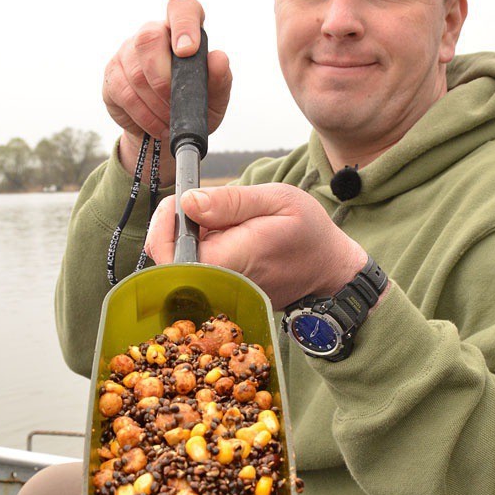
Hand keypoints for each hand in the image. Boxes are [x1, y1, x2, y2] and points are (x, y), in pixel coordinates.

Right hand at [102, 0, 232, 180]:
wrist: (167, 132)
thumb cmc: (194, 106)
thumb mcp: (214, 97)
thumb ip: (219, 78)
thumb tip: (218, 59)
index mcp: (183, 30)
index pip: (181, 6)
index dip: (184, 23)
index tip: (188, 51)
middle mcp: (153, 33)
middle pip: (148, 39)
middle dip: (164, 79)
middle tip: (177, 105)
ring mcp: (127, 51)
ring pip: (136, 72)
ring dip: (157, 105)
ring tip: (170, 121)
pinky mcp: (112, 74)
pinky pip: (124, 93)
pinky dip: (144, 115)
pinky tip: (157, 126)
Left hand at [145, 183, 367, 309]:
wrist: (330, 269)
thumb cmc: (309, 231)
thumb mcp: (277, 199)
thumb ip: (230, 201)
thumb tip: (188, 202)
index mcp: (235, 259)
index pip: (174, 256)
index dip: (164, 227)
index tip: (177, 203)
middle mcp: (224, 284)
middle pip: (169, 263)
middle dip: (171, 229)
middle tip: (192, 203)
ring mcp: (224, 293)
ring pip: (180, 268)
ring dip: (186, 239)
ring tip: (213, 218)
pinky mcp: (225, 294)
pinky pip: (197, 273)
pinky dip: (199, 250)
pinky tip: (219, 235)